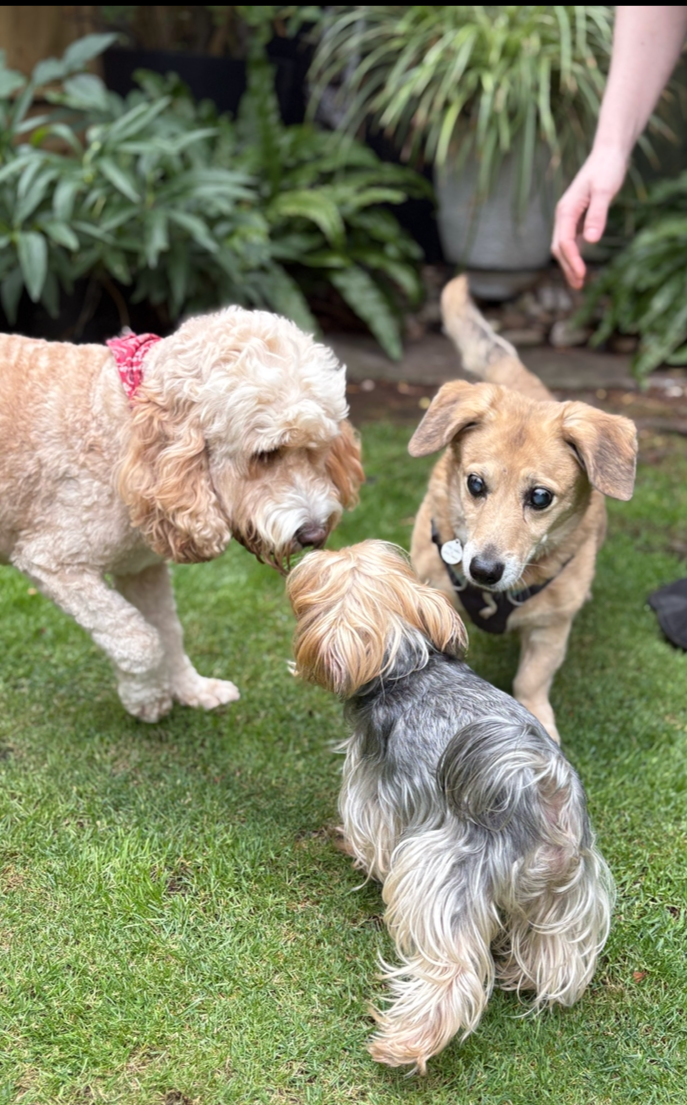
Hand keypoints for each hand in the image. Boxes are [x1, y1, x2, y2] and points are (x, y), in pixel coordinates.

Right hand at [551, 147, 628, 288]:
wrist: (608, 154)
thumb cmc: (607, 169)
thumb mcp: (605, 191)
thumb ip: (598, 215)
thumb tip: (590, 241)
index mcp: (566, 210)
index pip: (564, 242)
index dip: (572, 260)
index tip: (582, 275)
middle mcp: (563, 215)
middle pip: (559, 248)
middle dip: (567, 267)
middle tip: (579, 286)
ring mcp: (569, 216)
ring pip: (563, 246)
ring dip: (569, 264)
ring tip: (579, 282)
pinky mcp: (577, 216)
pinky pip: (571, 241)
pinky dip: (574, 255)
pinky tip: (581, 265)